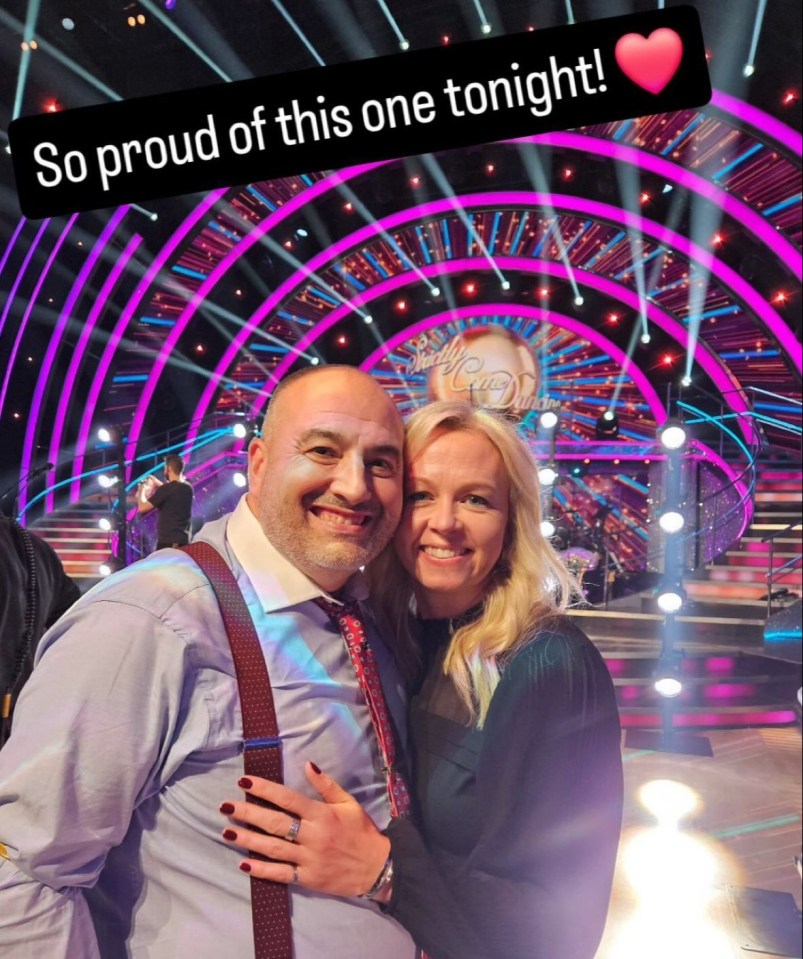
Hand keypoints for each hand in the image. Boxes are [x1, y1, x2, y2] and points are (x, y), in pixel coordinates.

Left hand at [219, 762, 389, 896]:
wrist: (377, 868)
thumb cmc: (361, 831)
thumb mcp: (349, 803)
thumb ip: (327, 785)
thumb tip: (307, 764)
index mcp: (322, 814)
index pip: (288, 799)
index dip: (264, 789)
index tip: (244, 781)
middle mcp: (313, 836)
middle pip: (275, 822)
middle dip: (248, 813)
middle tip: (225, 806)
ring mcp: (309, 859)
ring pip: (273, 848)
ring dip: (248, 840)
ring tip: (227, 832)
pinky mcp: (308, 879)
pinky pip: (280, 874)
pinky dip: (261, 870)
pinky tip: (243, 863)